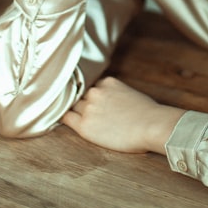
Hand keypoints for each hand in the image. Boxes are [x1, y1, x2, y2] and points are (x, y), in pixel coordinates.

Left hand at [61, 77, 185, 153]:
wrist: (152, 125)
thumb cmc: (149, 115)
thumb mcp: (132, 96)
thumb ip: (116, 96)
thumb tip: (112, 106)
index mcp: (108, 82)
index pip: (90, 86)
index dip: (87, 95)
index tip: (86, 101)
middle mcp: (96, 91)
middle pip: (79, 95)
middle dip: (79, 103)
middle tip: (77, 110)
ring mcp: (89, 107)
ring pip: (72, 106)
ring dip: (71, 111)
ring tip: (63, 114)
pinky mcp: (84, 124)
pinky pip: (65, 118)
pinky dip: (61, 118)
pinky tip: (55, 119)